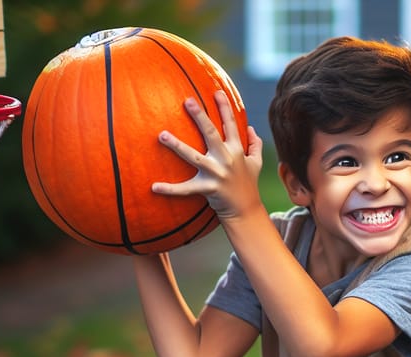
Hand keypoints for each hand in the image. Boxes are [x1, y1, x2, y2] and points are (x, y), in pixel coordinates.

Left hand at [152, 90, 263, 220]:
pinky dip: (170, 189)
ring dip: (177, 145)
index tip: (217, 92)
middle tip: (187, 100)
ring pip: (194, 157)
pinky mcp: (208, 189)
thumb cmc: (248, 185)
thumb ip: (254, 145)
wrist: (246, 211)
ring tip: (161, 135)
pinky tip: (154, 187)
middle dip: (200, 116)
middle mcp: (226, 159)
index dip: (225, 108)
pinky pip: (185, 189)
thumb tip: (250, 127)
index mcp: (236, 151)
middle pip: (211, 134)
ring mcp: (216, 174)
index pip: (230, 125)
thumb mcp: (256, 164)